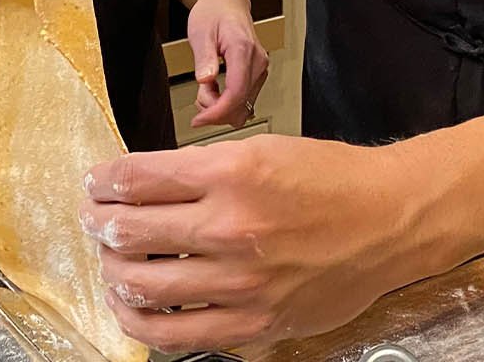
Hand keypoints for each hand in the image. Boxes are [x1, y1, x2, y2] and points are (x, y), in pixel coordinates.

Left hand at [80, 138, 420, 352]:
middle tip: (93, 220)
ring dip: (112, 270)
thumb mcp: (261, 150)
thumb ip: (201, 168)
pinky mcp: (252, 324)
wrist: (390, 221)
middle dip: (97, 223)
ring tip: (111, 261)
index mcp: (230, 174)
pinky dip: (139, 320)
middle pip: (128, 231)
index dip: (102, 181)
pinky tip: (132, 306)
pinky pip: (173, 334)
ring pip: (141, 285)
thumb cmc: (330, 181)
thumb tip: (142, 185)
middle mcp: (231, 228)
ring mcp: (240, 283)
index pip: (135, 179)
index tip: (94, 183)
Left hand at [184, 0, 268, 127]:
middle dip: (215, 109)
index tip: (199, 120)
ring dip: (220, 105)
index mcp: (244, 50)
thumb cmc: (213, 12)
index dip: (217, 112)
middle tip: (198, 94)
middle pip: (241, 104)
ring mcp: (260, 68)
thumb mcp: (200, 32)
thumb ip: (204, 58)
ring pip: (243, 105)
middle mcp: (258, 61)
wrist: (226, 1)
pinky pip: (244, 98)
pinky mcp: (257, 73)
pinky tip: (214, 87)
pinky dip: (226, 100)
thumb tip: (206, 80)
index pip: (236, 93)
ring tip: (205, 87)